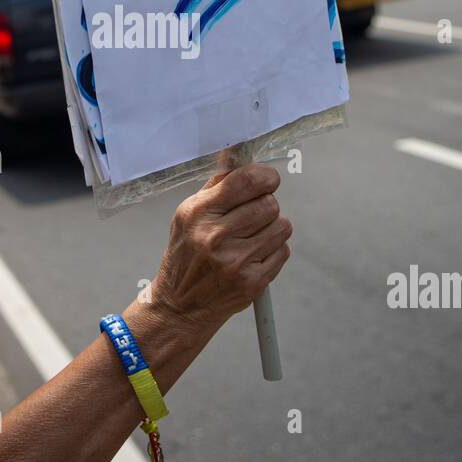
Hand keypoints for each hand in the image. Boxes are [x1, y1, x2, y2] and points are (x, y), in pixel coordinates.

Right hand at [151, 163, 290, 332]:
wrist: (179, 307)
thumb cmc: (186, 255)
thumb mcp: (188, 215)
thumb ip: (216, 185)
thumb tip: (235, 154)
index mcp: (198, 213)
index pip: (247, 180)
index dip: (266, 176)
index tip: (267, 180)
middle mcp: (215, 236)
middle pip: (269, 204)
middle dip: (267, 205)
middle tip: (254, 215)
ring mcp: (235, 262)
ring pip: (282, 226)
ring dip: (273, 228)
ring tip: (253, 237)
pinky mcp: (252, 283)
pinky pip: (283, 251)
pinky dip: (273, 250)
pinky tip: (253, 256)